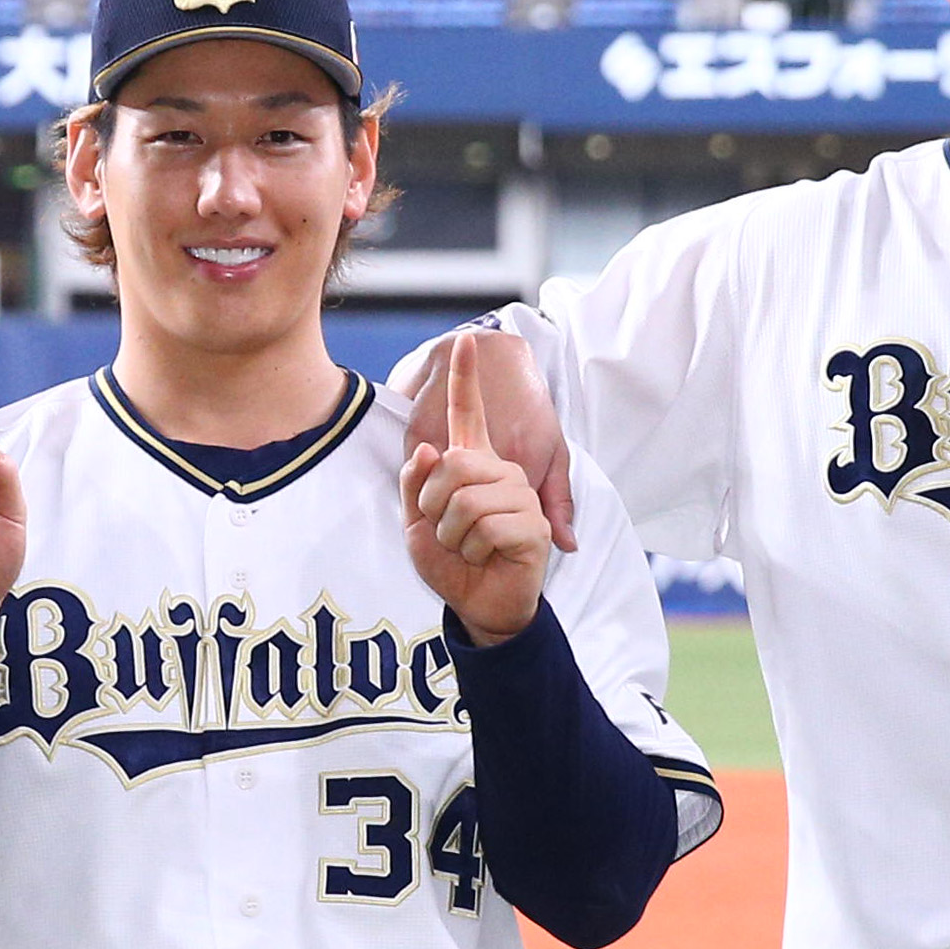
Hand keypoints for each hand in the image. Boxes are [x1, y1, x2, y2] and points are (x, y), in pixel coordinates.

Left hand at [402, 343, 555, 643]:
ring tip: (469, 548)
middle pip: (452, 465)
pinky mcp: (533, 528)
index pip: (469, 417)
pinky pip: (486, 527)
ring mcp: (521, 499)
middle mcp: (502, 474)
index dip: (466, 380)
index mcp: (474, 466)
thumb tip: (431, 450)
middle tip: (448, 533)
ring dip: (452, 536)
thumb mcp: (416, 523)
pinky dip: (473, 551)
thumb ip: (416, 484)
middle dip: (432, 508)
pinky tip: (488, 558)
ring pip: (464, 499)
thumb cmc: (453, 564)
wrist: (480, 606)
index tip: (466, 341)